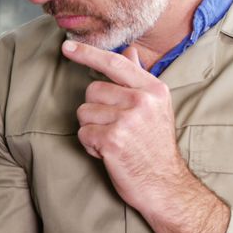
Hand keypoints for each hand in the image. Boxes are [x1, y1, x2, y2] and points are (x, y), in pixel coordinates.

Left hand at [60, 40, 228, 232]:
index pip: (114, 63)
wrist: (165, 186)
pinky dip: (90, 145)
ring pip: (84, 112)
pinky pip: (83, 132)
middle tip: (116, 129)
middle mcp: (142, 100)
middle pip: (92, 90)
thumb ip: (139, 79)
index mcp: (154, 89)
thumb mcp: (156, 108)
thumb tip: (129, 52)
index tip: (67, 46)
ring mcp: (127, 120)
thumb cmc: (155, 147)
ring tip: (114, 142)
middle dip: (95, 110)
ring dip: (92, 129)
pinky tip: (109, 153)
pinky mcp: (113, 139)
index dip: (88, 53)